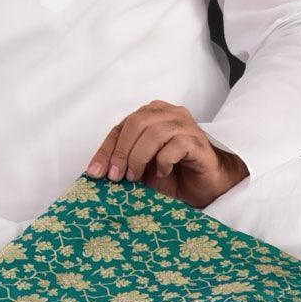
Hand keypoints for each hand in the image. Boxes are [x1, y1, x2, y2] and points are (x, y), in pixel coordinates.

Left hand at [86, 101, 248, 207]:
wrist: (205, 187)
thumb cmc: (173, 175)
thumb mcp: (141, 169)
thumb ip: (123, 162)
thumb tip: (97, 170)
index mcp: (152, 115)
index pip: (123, 126)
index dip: (107, 149)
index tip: (95, 172)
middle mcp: (169, 114)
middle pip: (137, 123)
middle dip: (121, 152)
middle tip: (116, 177)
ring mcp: (186, 126)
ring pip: (154, 133)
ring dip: (139, 158)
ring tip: (136, 177)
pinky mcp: (198, 142)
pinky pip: (175, 146)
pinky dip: (163, 161)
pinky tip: (163, 173)